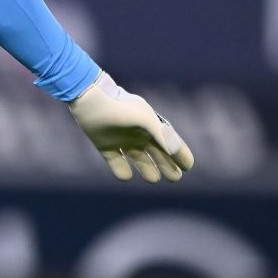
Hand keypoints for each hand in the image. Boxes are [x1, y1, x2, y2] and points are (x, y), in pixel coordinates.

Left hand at [69, 72, 193, 182]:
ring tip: (153, 178)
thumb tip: (177, 150)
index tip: (187, 167)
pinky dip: (121, 171)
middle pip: (159, 155)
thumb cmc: (122, 108)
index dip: (181, 154)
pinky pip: (117, 163)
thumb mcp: (145, 120)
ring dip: (148, 170)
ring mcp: (122, 140)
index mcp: (152, 126)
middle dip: (168, 167)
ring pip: (140, 161)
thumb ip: (162, 135)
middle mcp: (139, 134)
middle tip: (174, 178)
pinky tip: (126, 174)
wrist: (91, 99)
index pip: (171, 144)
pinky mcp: (105, 146)